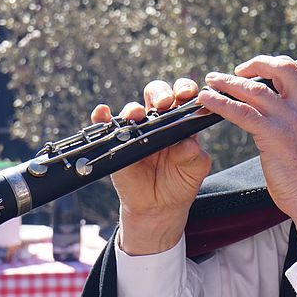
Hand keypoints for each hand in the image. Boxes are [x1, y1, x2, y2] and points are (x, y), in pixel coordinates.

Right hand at [92, 79, 211, 255]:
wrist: (158, 207)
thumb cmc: (180, 182)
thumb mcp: (194, 169)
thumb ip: (194, 155)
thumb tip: (188, 144)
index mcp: (181, 122)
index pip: (183, 96)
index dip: (185, 90)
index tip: (187, 95)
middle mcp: (158, 121)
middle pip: (157, 94)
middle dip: (160, 93)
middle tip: (163, 103)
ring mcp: (136, 130)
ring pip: (132, 108)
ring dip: (133, 108)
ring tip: (136, 115)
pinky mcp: (117, 143)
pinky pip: (105, 124)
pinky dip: (101, 116)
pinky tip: (102, 113)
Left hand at [198, 56, 296, 252]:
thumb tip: (282, 111)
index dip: (274, 68)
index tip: (258, 73)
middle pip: (281, 68)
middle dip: (255, 64)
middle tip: (236, 71)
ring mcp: (293, 120)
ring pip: (255, 89)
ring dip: (229, 82)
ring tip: (212, 81)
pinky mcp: (275, 135)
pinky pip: (242, 111)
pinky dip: (221, 103)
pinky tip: (207, 100)